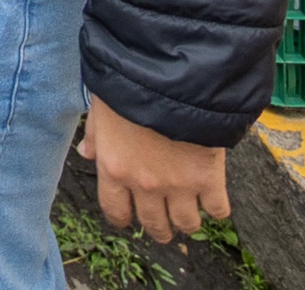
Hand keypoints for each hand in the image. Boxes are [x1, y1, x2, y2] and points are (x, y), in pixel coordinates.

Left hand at [79, 95, 227, 243]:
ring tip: (190, 217)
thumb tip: (86, 153)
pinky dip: (218, 209)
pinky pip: (217, 209)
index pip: (115, 209)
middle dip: (159, 229)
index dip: (123, 218)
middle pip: (153, 223)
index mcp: (114, 168)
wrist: (171, 75)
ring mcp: (177, 184)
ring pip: (186, 223)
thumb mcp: (101, 106)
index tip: (129, 219)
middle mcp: (143, 184)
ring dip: (187, 222)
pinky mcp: (207, 178)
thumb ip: (94, 134)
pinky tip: (215, 202)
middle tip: (165, 228)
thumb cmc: (131, 84)